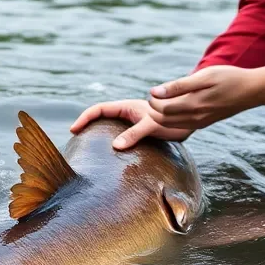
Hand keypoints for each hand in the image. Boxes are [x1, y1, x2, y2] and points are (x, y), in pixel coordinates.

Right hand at [70, 99, 192, 149]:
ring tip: (88, 148)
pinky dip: (111, 144)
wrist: (189, 120)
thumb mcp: (152, 125)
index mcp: (126, 107)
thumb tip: (115, 146)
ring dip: (98, 134)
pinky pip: (120, 138)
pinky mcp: (138, 134)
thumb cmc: (172, 120)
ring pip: (109, 128)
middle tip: (76, 139)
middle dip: (87, 125)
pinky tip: (110, 156)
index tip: (74, 130)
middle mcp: (127, 115)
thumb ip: (134, 134)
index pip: (99, 109)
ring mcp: (132, 124)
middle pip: (100, 117)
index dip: (85, 118)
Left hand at [147, 64, 264, 131]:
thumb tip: (154, 92)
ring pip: (171, 125)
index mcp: (194, 105)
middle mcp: (196, 118)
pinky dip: (171, 120)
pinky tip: (172, 108)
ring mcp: (200, 123)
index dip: (153, 101)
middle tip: (154, 97)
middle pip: (164, 120)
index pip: (162, 109)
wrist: (252, 90)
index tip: (154, 90)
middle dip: (154, 110)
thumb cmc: (228, 77)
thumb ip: (178, 86)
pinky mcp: (204, 123)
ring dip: (161, 116)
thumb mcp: (204, 76)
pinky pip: (181, 126)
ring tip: (161, 102)